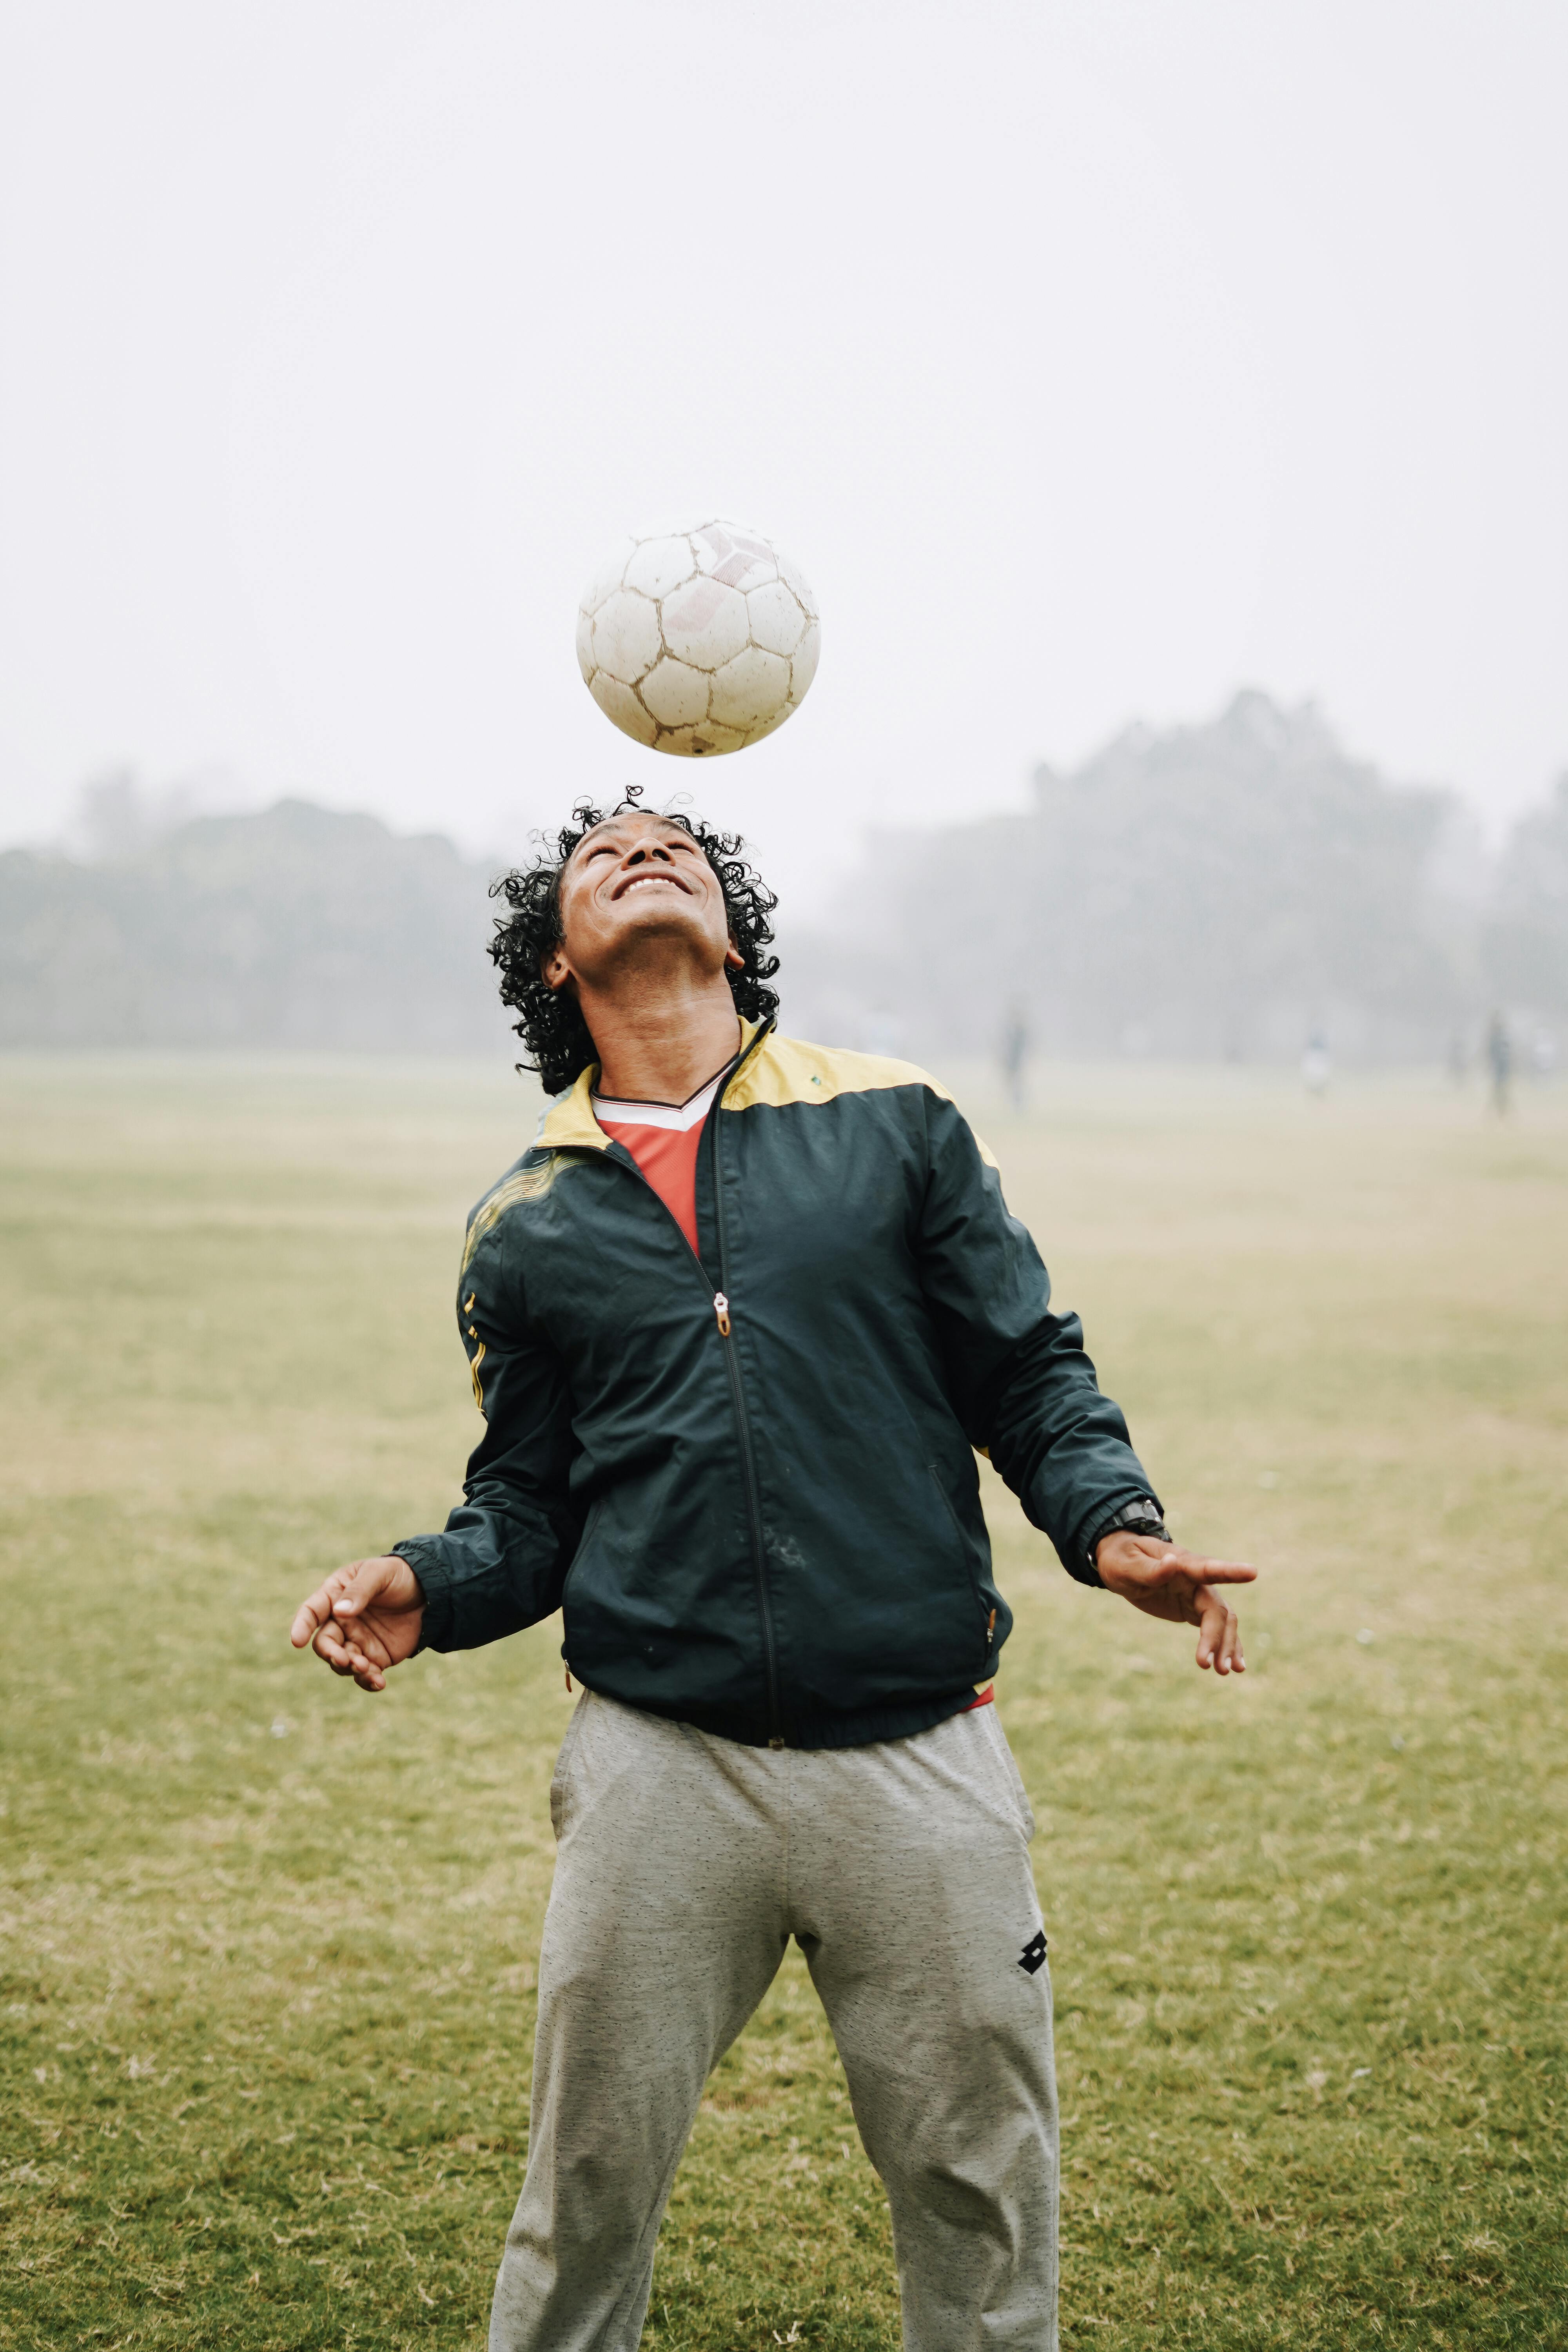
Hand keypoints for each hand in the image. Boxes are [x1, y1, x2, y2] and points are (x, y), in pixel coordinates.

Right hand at [289, 1555, 424, 1692]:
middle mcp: (341, 1622)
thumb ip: (360, 1590)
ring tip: (366, 1667)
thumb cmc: (398, 1575)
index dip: (302, 1626)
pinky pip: (365, 1674)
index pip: (312, 1612)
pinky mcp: (375, 1657)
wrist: (430, 1591)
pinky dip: (368, 1681)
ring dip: (350, 1668)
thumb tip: (339, 1611)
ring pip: (342, 1662)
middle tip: (344, 1658)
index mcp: (335, 1596)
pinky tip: (379, 1682)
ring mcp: (357, 1641)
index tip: (297, 1641)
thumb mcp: (379, 1573)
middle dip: (331, 1653)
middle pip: (325, 1643)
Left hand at [1094, 1532, 1255, 1674]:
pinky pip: (1216, 1627)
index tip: (1253, 1572)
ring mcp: (1196, 1594)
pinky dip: (1225, 1645)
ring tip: (1224, 1671)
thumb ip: (1150, 1569)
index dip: (1230, 1571)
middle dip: (1216, 1637)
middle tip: (1208, 1666)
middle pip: (1216, 1608)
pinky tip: (1233, 1666)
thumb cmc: (1122, 1559)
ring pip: (1222, 1620)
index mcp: (1181, 1563)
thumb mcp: (1126, 1565)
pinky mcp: (1193, 1608)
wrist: (1121, 1561)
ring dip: (1226, 1645)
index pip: (1207, 1568)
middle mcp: (1195, 1579)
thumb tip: (1173, 1562)